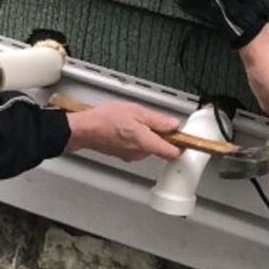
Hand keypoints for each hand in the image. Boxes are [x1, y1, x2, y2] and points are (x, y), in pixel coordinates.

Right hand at [64, 100, 183, 163]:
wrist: (84, 130)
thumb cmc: (105, 119)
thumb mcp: (136, 111)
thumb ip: (158, 120)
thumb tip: (174, 125)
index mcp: (146, 143)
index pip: (172, 153)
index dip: (181, 145)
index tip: (184, 138)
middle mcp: (140, 154)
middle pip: (160, 148)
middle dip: (159, 135)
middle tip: (150, 120)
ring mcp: (131, 156)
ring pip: (148, 147)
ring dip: (146, 135)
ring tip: (133, 122)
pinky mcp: (123, 155)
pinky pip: (136, 148)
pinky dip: (135, 138)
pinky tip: (125, 128)